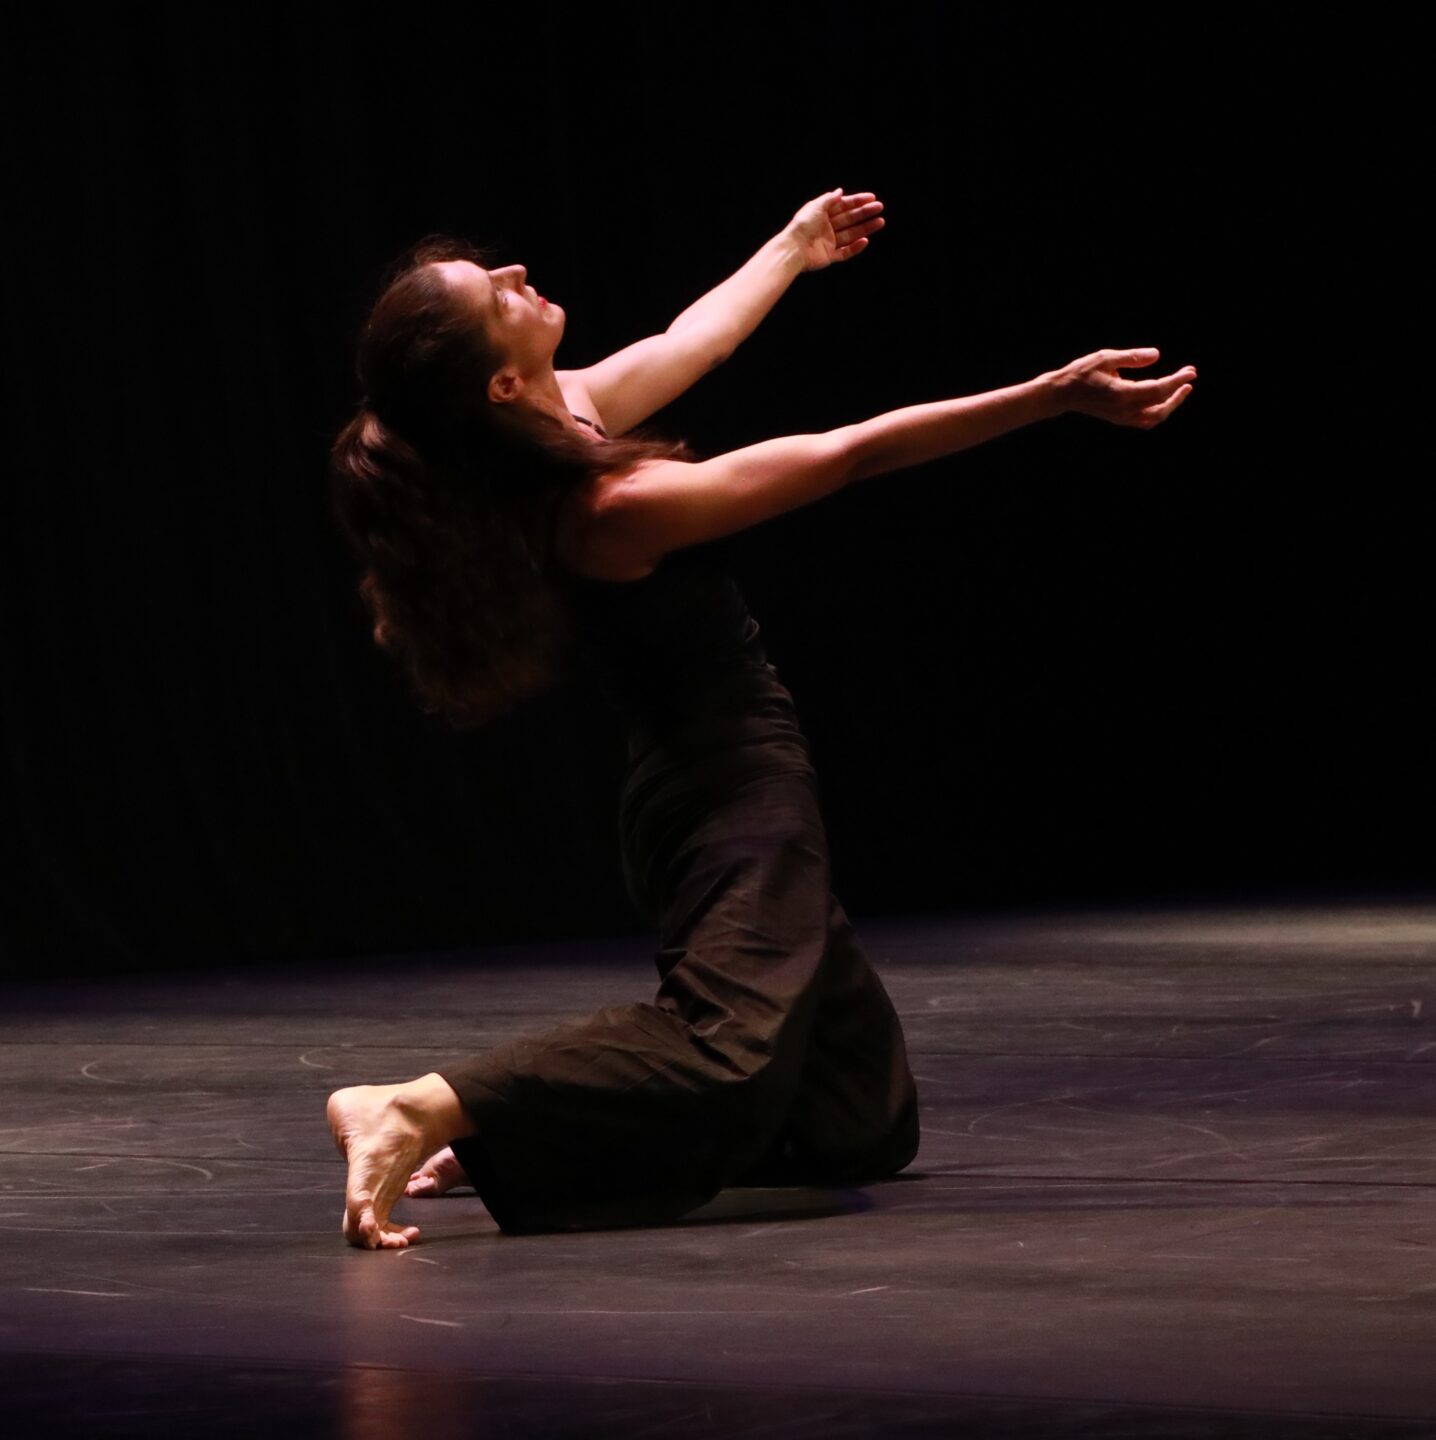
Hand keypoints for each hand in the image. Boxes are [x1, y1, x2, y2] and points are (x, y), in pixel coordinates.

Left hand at [784, 186, 884, 271]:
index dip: (858, 201)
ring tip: (880, 222)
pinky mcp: (830, 256)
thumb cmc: (802, 225)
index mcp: (823, 214)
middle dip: (865, 213)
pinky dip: (855, 247)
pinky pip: (845, 252)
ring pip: (851, 234)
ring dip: (865, 228)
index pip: (844, 206)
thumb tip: (840, 191)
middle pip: (849, 219)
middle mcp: (827, 227)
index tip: (872, 198)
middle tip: (880, 208)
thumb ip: (829, 198)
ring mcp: (829, 242)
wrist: (793, 249)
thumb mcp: (816, 206)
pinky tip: (865, 241)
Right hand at [1051, 348, 1196, 427]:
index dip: (1177, 381)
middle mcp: (1124, 410)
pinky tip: (1163, 399)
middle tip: (1189, 377)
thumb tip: (1156, 355)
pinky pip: (1145, 421)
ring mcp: (1122, 418)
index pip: (1158, 390)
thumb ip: (1132, 357)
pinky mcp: (1119, 419)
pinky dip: (1158, 412)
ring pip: (1155, 417)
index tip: (1191, 371)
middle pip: (1161, 407)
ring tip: (1180, 389)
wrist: (1062, 394)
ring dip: (1170, 404)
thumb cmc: (1081, 373)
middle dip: (1178, 393)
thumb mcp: (1106, 357)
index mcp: (1122, 394)